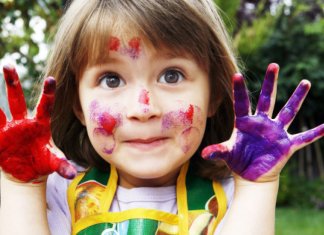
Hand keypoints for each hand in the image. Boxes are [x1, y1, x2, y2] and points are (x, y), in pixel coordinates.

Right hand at [0, 65, 75, 181]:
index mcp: (40, 125)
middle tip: (7, 64)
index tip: (51, 78)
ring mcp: (9, 128)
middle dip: (12, 82)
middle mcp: (23, 122)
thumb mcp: (52, 163)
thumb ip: (61, 165)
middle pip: (16, 99)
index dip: (47, 93)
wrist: (27, 172)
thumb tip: (72, 174)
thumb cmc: (43, 162)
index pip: (45, 106)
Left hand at [202, 63, 323, 181]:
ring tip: (305, 82)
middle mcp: (262, 123)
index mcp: (245, 123)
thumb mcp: (227, 154)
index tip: (237, 74)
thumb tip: (203, 153)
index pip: (242, 103)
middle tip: (273, 64)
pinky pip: (304, 137)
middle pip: (267, 99)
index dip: (239, 90)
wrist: (251, 175)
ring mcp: (276, 132)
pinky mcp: (286, 144)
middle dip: (271, 82)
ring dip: (297, 98)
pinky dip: (316, 133)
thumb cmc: (238, 161)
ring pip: (288, 111)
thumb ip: (217, 151)